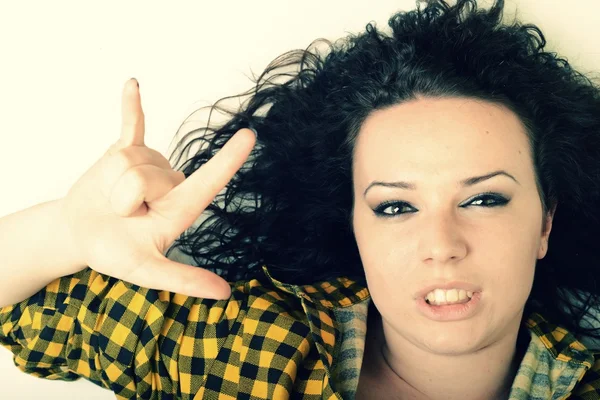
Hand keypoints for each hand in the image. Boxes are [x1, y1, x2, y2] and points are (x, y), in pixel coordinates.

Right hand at [60, 78, 255, 299]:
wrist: (79, 233)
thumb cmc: (114, 253)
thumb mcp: (145, 270)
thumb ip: (181, 280)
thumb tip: (224, 294)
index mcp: (181, 207)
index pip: (209, 181)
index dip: (229, 159)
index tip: (250, 136)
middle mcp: (172, 181)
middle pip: (148, 174)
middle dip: (125, 195)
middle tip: (122, 214)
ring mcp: (150, 162)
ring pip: (130, 156)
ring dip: (111, 181)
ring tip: (114, 199)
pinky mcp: (127, 147)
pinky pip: (131, 122)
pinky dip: (130, 105)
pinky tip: (132, 85)